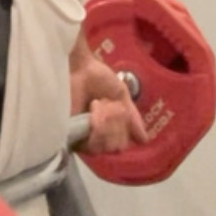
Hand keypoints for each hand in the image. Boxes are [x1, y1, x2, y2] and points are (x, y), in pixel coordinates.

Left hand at [70, 38, 147, 155]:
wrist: (81, 68)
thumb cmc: (99, 78)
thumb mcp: (121, 95)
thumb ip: (132, 118)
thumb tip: (144, 140)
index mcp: (108, 129)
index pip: (121, 144)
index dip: (123, 127)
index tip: (120, 107)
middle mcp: (96, 137)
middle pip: (115, 147)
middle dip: (115, 124)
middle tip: (106, 103)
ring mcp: (83, 138)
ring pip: (104, 146)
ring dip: (106, 124)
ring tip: (97, 104)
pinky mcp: (71, 137)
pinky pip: (91, 145)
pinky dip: (97, 127)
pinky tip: (93, 111)